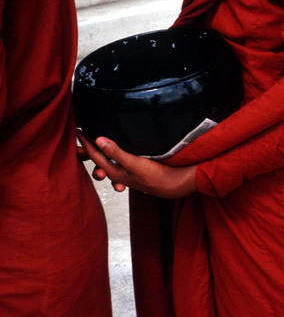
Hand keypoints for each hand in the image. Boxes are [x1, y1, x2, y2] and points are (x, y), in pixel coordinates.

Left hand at [77, 132, 197, 198]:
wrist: (173, 185)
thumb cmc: (155, 175)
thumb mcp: (134, 162)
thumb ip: (116, 152)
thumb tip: (98, 139)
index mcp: (114, 171)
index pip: (95, 155)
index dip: (85, 142)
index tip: (77, 131)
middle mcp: (118, 174)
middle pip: (98, 161)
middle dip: (89, 151)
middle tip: (82, 138)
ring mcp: (127, 175)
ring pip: (109, 165)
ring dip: (102, 156)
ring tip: (96, 148)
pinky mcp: (136, 173)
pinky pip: (120, 166)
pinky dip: (115, 159)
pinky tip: (118, 158)